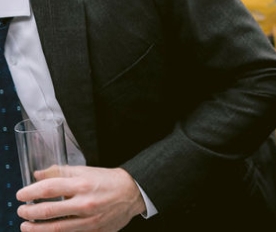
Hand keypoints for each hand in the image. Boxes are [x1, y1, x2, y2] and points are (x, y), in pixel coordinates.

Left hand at [16, 165, 145, 231]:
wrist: (132, 193)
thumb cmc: (109, 180)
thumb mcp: (87, 170)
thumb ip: (62, 172)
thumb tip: (39, 175)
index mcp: (83, 184)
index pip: (50, 188)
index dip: (31, 191)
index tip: (21, 195)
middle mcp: (85, 203)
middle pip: (49, 211)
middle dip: (30, 212)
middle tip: (21, 211)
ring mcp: (88, 220)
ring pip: (55, 229)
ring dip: (36, 229)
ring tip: (26, 226)